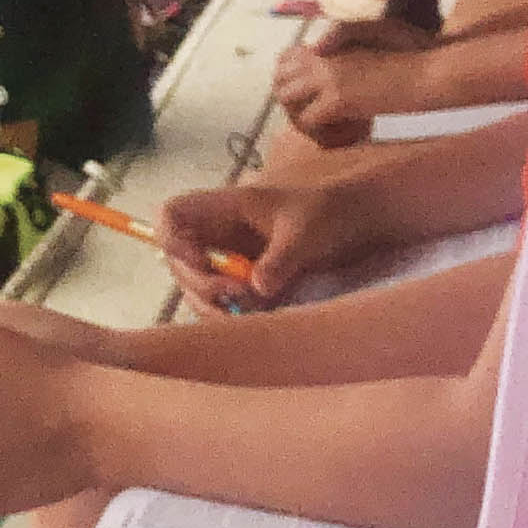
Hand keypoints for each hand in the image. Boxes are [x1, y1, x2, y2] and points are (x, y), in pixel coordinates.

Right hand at [155, 177, 366, 305]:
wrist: (355, 223)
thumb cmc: (327, 215)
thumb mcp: (305, 233)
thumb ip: (279, 259)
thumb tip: (255, 289)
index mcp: (224, 208)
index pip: (172, 216)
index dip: (173, 240)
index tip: (202, 262)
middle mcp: (217, 233)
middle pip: (177, 259)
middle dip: (199, 283)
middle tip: (234, 295)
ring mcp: (228, 258)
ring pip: (195, 285)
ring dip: (210, 304)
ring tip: (244, 312)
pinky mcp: (244, 281)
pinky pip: (218, 301)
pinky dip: (226, 314)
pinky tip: (250, 319)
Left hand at [271, 34, 416, 143]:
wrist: (433, 72)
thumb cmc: (415, 52)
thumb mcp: (376, 33)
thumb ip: (341, 37)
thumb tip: (315, 49)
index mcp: (330, 42)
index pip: (286, 59)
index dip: (294, 81)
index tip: (314, 97)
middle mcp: (321, 58)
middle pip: (280, 81)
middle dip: (294, 103)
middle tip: (323, 118)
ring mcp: (327, 78)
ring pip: (287, 102)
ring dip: (305, 119)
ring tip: (336, 129)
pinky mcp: (338, 99)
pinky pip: (309, 122)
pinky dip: (324, 134)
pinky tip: (353, 135)